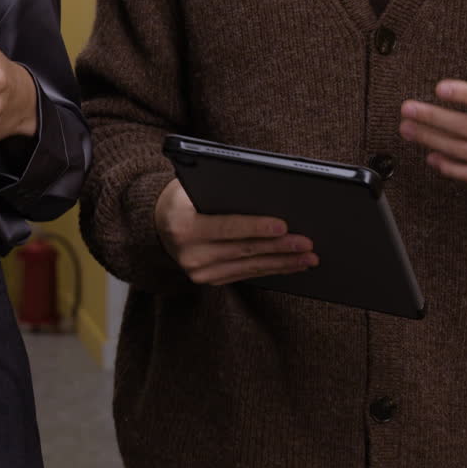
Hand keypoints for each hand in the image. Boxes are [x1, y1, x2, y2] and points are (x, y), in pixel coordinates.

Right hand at [154, 179, 316, 285]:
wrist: (158, 223)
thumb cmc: (182, 198)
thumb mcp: (191, 187)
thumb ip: (220, 191)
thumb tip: (265, 195)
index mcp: (183, 226)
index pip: (226, 227)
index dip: (256, 227)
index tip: (283, 226)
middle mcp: (189, 254)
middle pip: (244, 250)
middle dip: (279, 247)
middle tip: (307, 243)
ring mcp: (199, 272)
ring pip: (249, 266)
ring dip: (282, 262)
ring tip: (308, 257)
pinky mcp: (209, 280)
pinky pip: (246, 274)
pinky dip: (271, 269)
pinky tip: (290, 264)